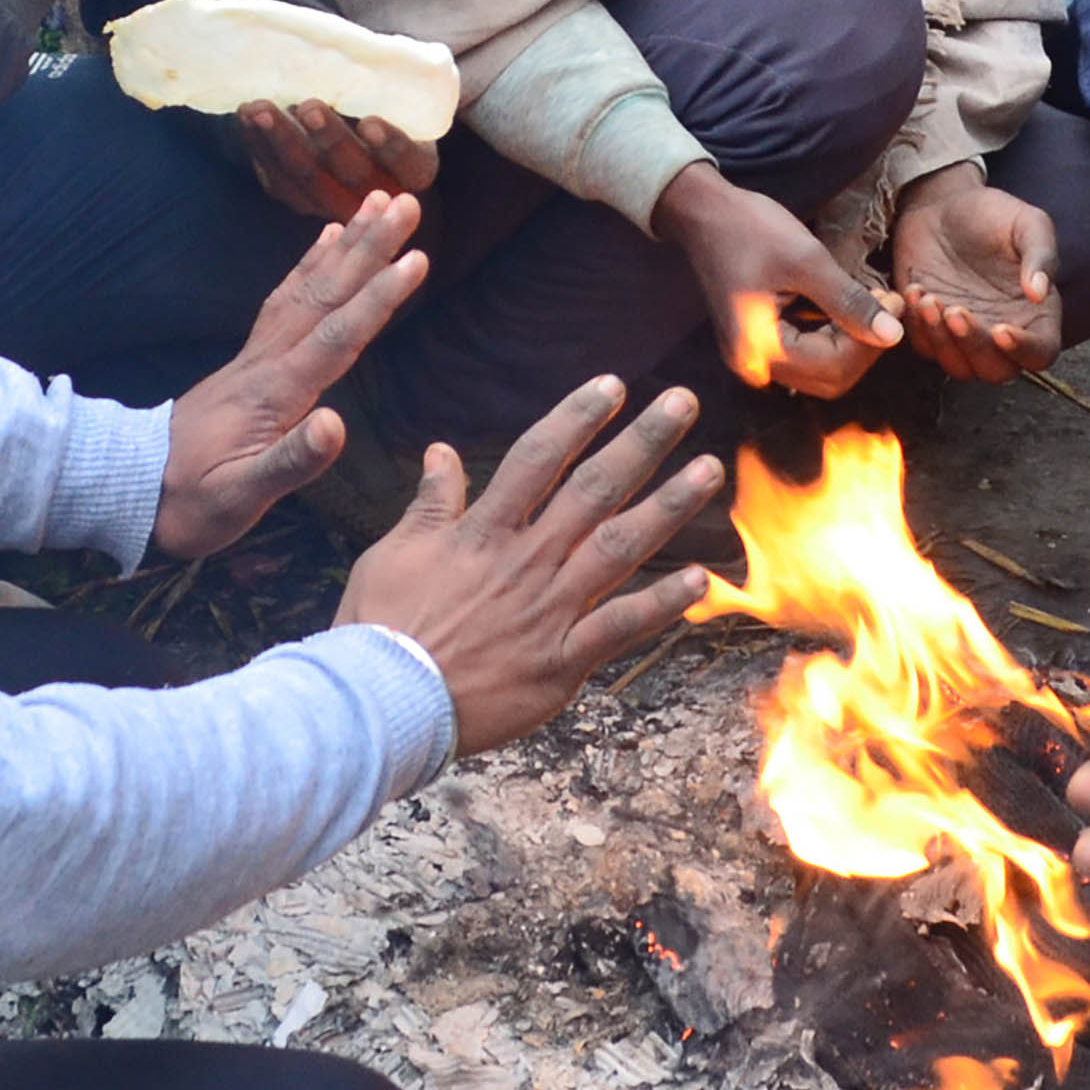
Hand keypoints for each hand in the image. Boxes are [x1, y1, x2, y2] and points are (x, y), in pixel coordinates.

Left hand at [153, 195, 425, 556]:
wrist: (129, 487)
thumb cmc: (190, 502)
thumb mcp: (239, 497)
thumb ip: (290, 462)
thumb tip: (336, 424)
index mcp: (275, 392)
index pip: (337, 337)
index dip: (378, 298)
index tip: (417, 258)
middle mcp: (268, 361)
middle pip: (325, 294)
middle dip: (369, 248)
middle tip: (406, 201)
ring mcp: (256, 355)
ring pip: (307, 287)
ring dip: (346, 245)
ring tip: (375, 203)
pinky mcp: (250, 359)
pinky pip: (286, 298)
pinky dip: (310, 264)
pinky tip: (328, 241)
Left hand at [238, 97, 441, 222]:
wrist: (349, 115)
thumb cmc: (380, 97)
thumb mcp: (396, 92)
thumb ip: (390, 85)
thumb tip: (374, 57)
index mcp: (414, 168)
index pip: (408, 162)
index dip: (391, 145)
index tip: (370, 122)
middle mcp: (377, 192)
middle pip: (354, 173)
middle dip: (329, 139)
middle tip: (309, 106)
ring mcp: (334, 201)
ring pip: (309, 179)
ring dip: (283, 141)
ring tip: (261, 109)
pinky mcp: (298, 198)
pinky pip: (278, 178)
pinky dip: (260, 147)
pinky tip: (246, 118)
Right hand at [336, 376, 725, 753]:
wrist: (383, 703)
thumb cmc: (380, 629)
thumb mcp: (393, 553)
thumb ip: (430, 504)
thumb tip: (441, 452)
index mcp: (484, 531)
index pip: (539, 458)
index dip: (577, 417)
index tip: (613, 386)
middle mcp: (526, 561)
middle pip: (594, 489)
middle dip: (642, 442)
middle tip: (682, 403)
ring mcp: (549, 610)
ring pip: (620, 547)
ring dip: (668, 506)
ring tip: (708, 470)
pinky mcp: (561, 662)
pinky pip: (620, 626)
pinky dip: (661, 603)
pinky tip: (699, 579)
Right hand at [654, 164, 896, 398]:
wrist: (703, 212)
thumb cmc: (749, 229)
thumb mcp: (807, 260)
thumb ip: (850, 302)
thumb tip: (894, 335)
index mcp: (759, 350)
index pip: (835, 367)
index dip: (871, 339)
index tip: (894, 299)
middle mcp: (755, 364)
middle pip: (830, 377)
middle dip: (864, 343)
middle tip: (885, 300)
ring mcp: (756, 355)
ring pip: (823, 368)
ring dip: (852, 338)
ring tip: (870, 297)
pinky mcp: (761, 341)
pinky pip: (808, 352)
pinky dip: (834, 333)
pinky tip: (845, 301)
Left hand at [889, 165, 1059, 383]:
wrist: (941, 204)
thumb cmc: (992, 213)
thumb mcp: (1027, 222)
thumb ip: (1041, 255)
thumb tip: (1039, 293)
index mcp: (1036, 314)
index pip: (1040, 353)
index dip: (1024, 350)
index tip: (1002, 329)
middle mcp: (1003, 333)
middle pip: (998, 371)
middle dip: (975, 346)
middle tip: (957, 310)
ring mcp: (966, 336)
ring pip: (960, 368)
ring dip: (943, 341)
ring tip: (930, 299)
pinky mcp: (931, 330)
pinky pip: (925, 349)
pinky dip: (918, 329)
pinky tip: (915, 291)